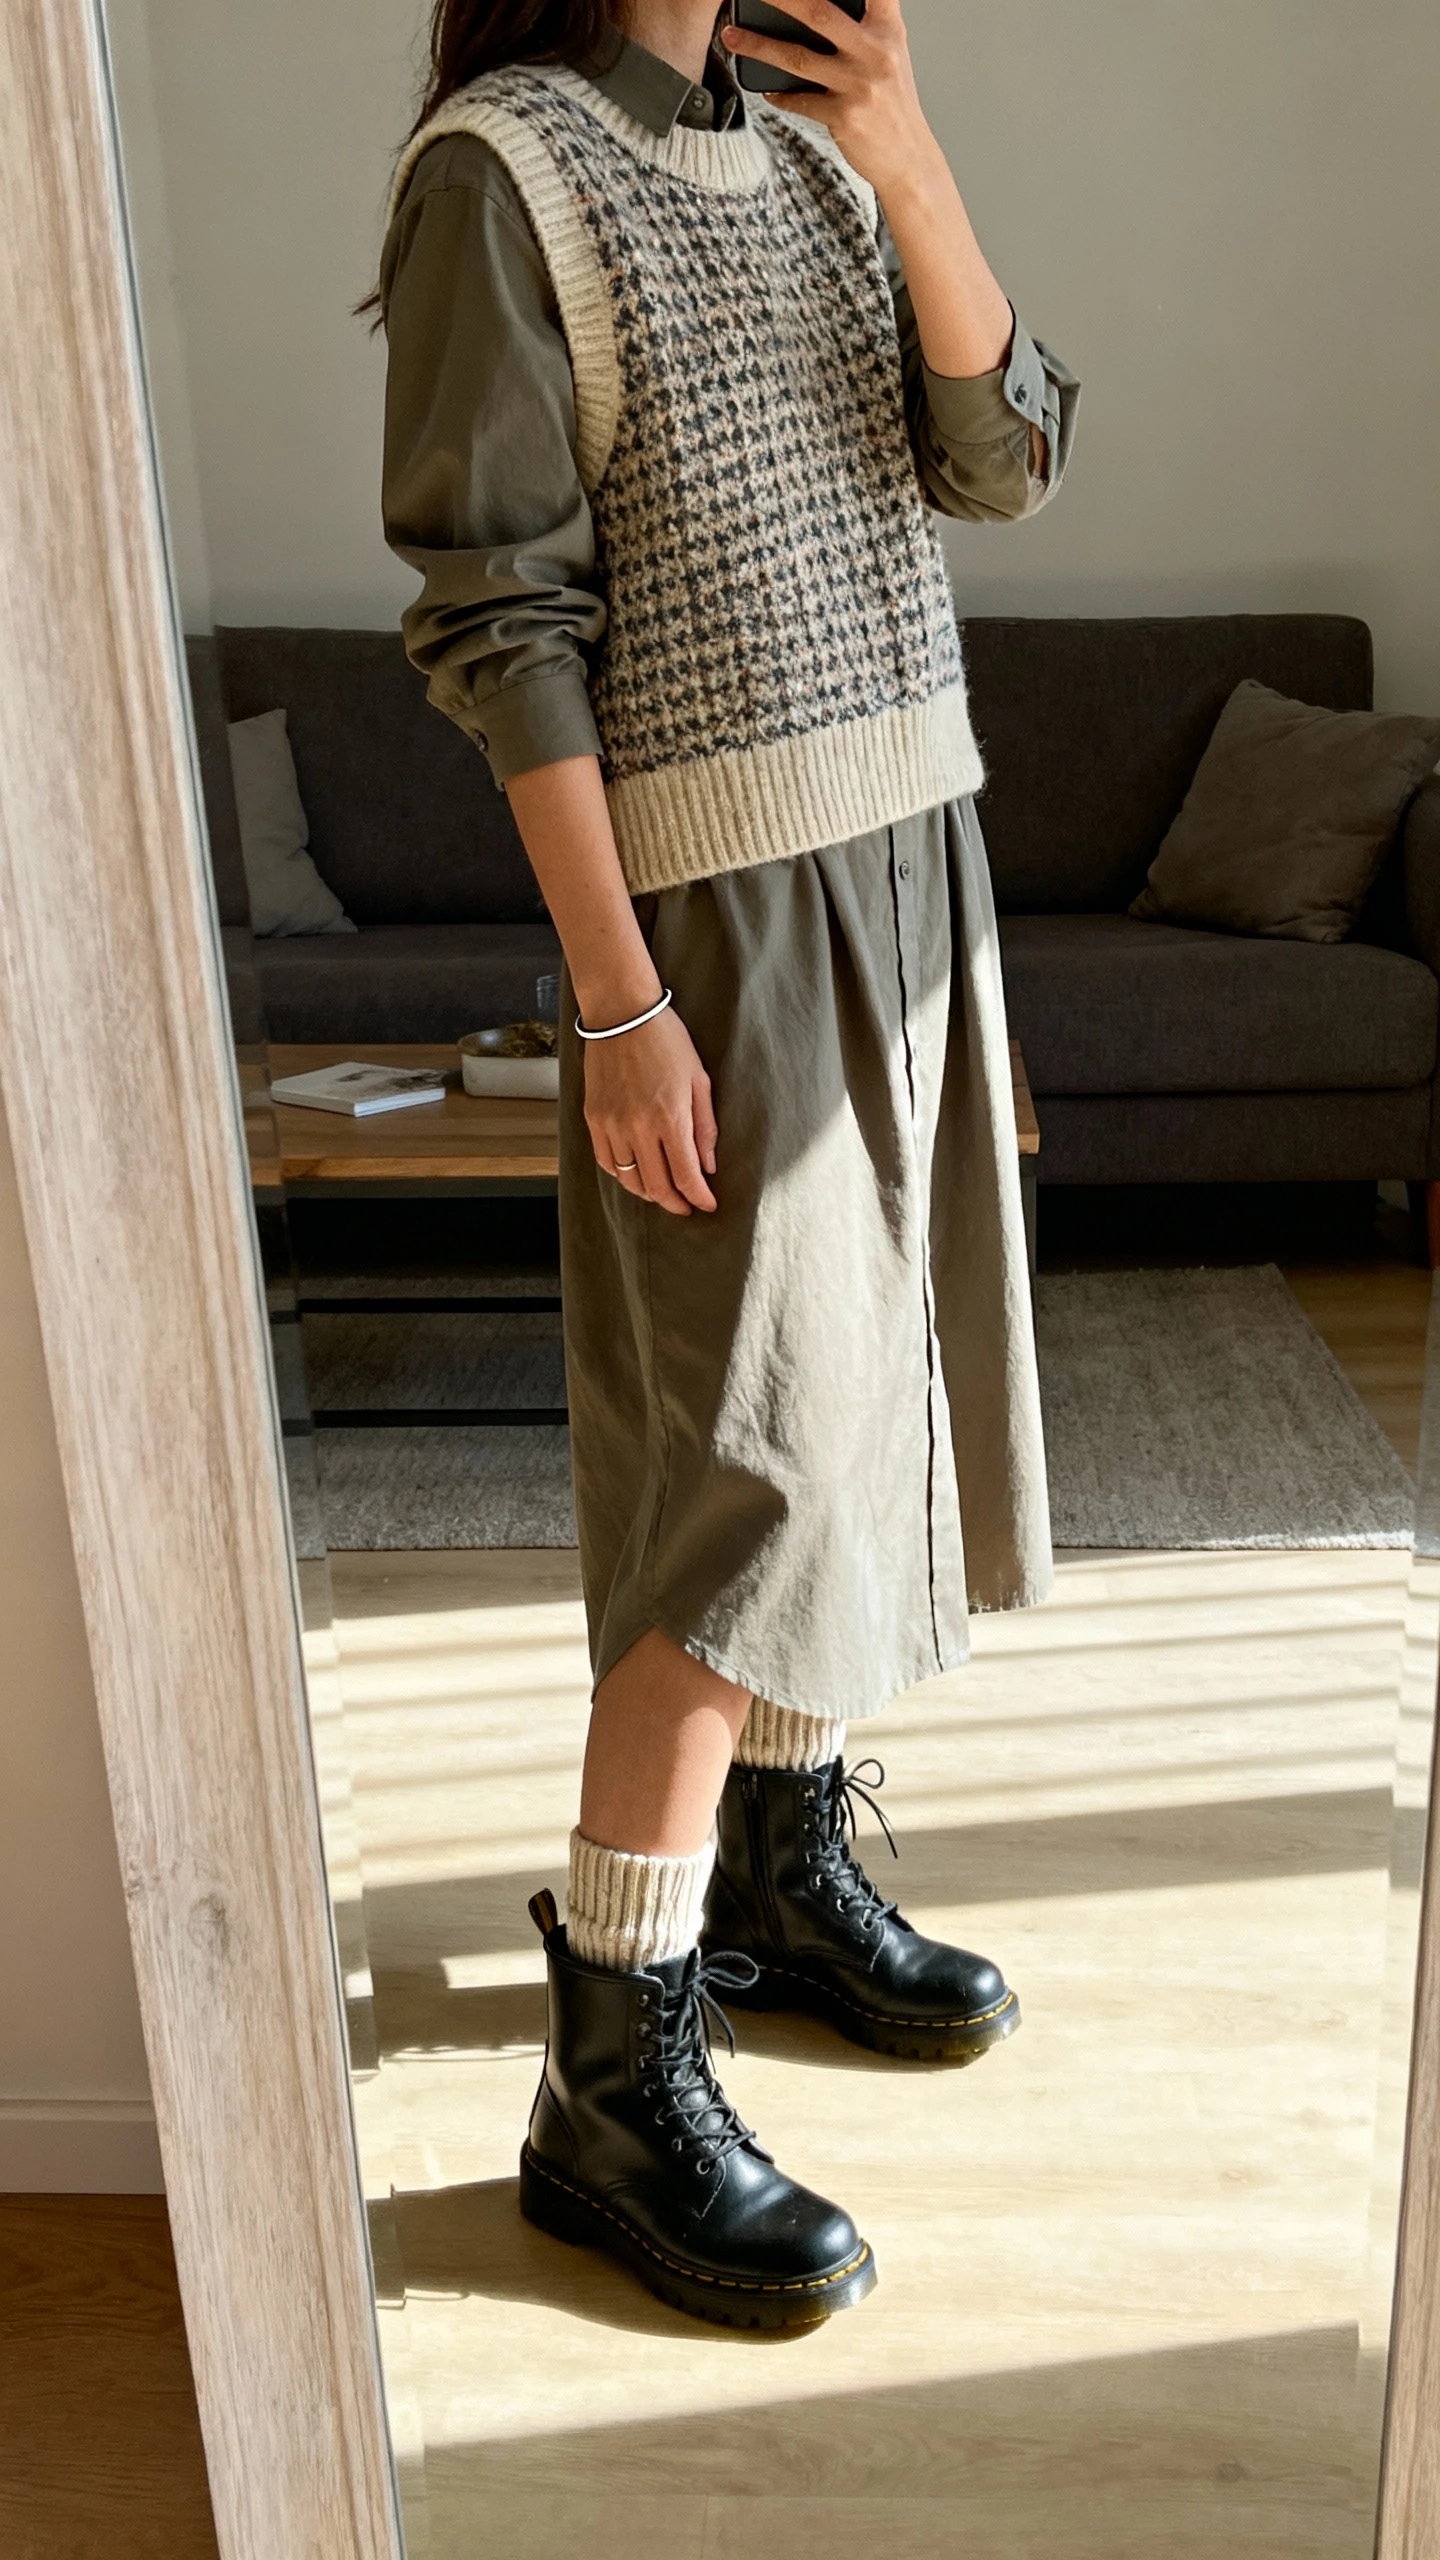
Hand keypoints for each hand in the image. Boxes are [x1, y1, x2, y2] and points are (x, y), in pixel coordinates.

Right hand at [584, 1005, 717, 1215]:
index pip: (686, 1176)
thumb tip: (708, 1166)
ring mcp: (612, 1125)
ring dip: (649, 1193)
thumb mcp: (699, 1080)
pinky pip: (607, 1162)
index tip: (708, 1206)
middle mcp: (638, 1127)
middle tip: (687, 1207)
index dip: (699, 1197)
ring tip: (663, 1193)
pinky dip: (623, 1176)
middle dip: (676, 1203)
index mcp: (670, 1117)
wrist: (621, 1014)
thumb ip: (705, 1127)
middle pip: (658, 1186)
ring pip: (629, 1179)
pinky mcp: (593, 1118)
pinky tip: (636, 1175)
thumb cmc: (667, 1041)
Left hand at [721, 0, 938, 199]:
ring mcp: (859, 85)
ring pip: (797, 57)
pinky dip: (779, 95)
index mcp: (888, 30)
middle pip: (818, 12)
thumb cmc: (893, 105)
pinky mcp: (844, 117)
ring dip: (758, 45)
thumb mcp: (891, 54)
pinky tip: (766, 90)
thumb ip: (867, 25)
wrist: (909, 160)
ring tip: (731, 36)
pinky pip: (799, 100)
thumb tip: (816, 10)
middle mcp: (875, 52)